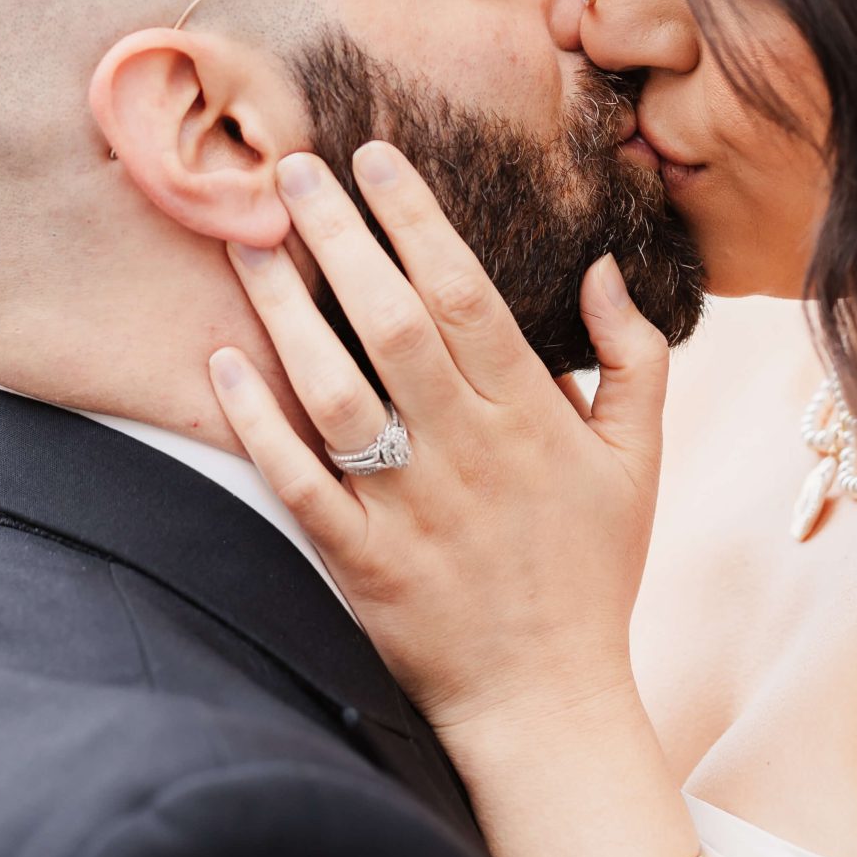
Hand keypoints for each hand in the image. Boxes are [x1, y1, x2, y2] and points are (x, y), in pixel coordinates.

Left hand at [211, 140, 670, 742]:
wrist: (549, 704)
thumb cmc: (592, 568)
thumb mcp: (638, 458)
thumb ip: (631, 356)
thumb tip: (601, 266)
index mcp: (527, 415)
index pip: (464, 291)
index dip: (416, 217)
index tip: (373, 153)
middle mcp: (464, 451)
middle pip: (393, 322)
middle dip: (340, 236)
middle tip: (290, 166)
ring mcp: (407, 508)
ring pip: (335, 393)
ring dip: (284, 314)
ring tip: (243, 245)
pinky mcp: (360, 563)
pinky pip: (298, 484)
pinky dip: (256, 425)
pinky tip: (219, 364)